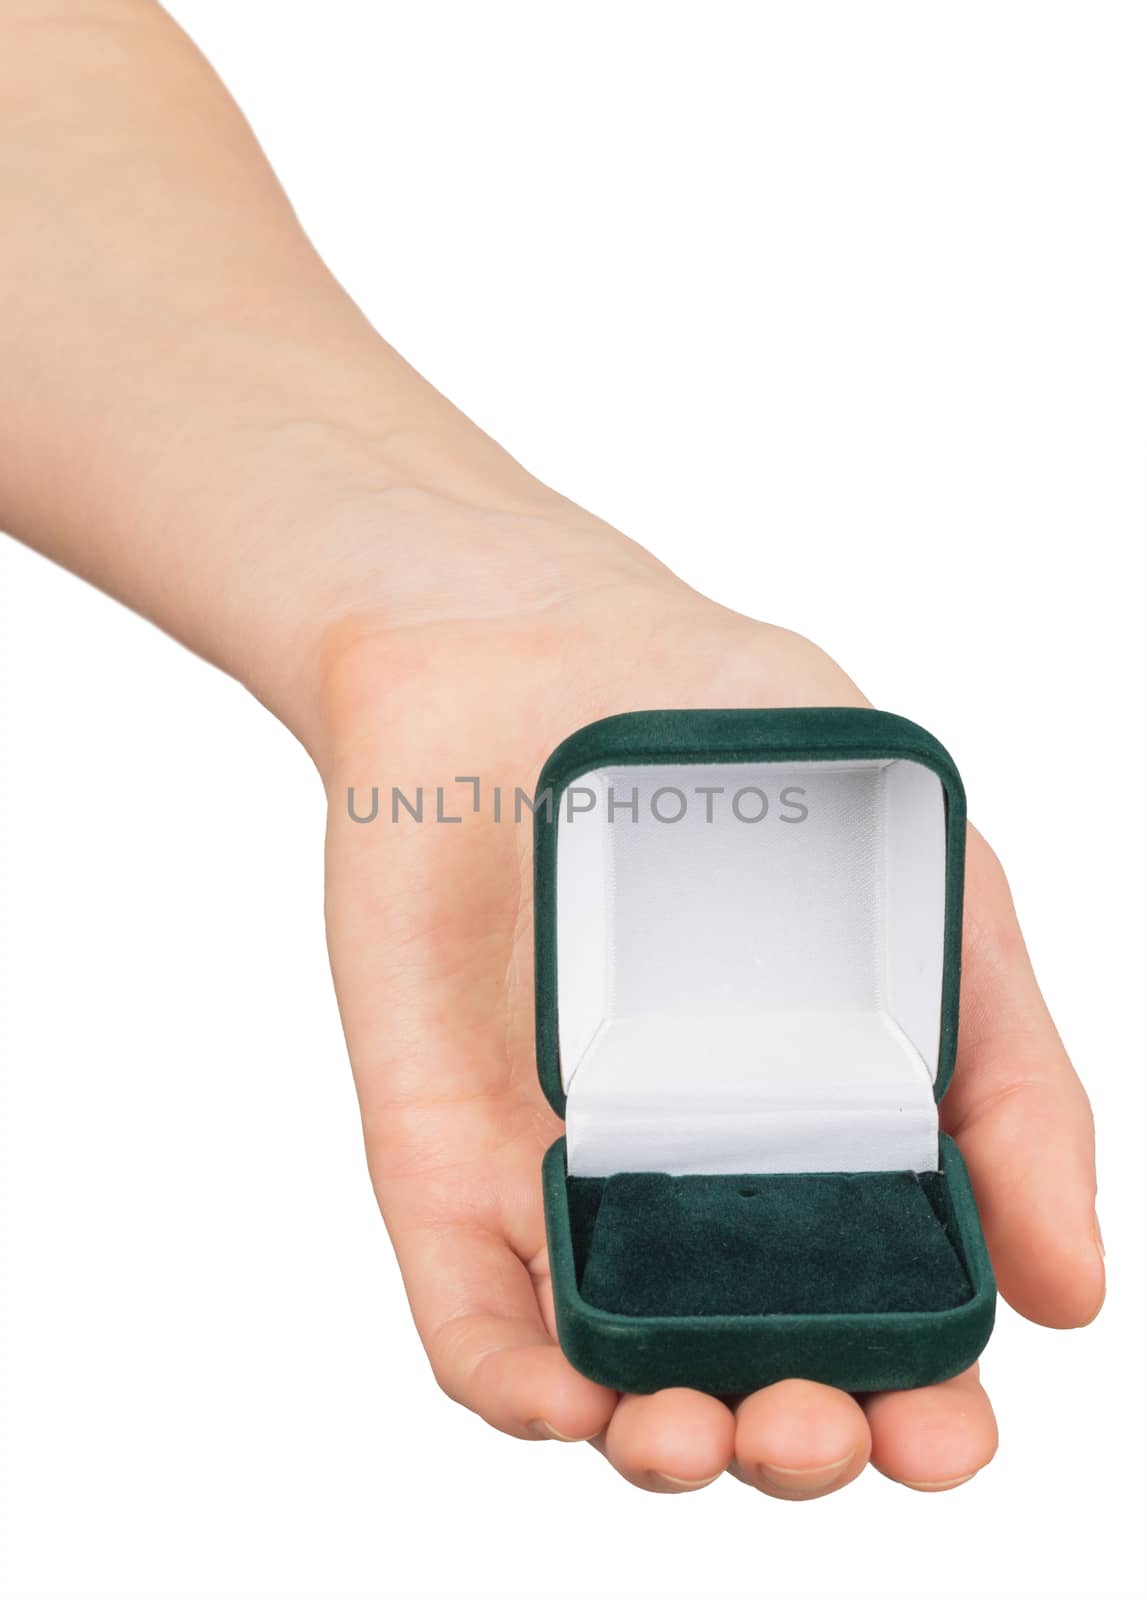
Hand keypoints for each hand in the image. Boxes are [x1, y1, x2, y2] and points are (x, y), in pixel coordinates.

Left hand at [315, 485, 1102, 1497]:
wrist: (546, 650)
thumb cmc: (753, 758)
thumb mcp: (927, 895)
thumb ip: (1009, 1077)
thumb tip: (1071, 1295)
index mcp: (840, 1141)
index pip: (891, 1323)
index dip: (927, 1406)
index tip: (942, 1430)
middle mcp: (709, 1183)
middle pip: (757, 1371)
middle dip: (796, 1441)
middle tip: (813, 1430)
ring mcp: (572, 1176)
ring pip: (616, 1371)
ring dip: (661, 1444)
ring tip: (692, 1435)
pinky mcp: (442, 1150)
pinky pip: (467, 1306)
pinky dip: (512, 1378)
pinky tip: (562, 1397)